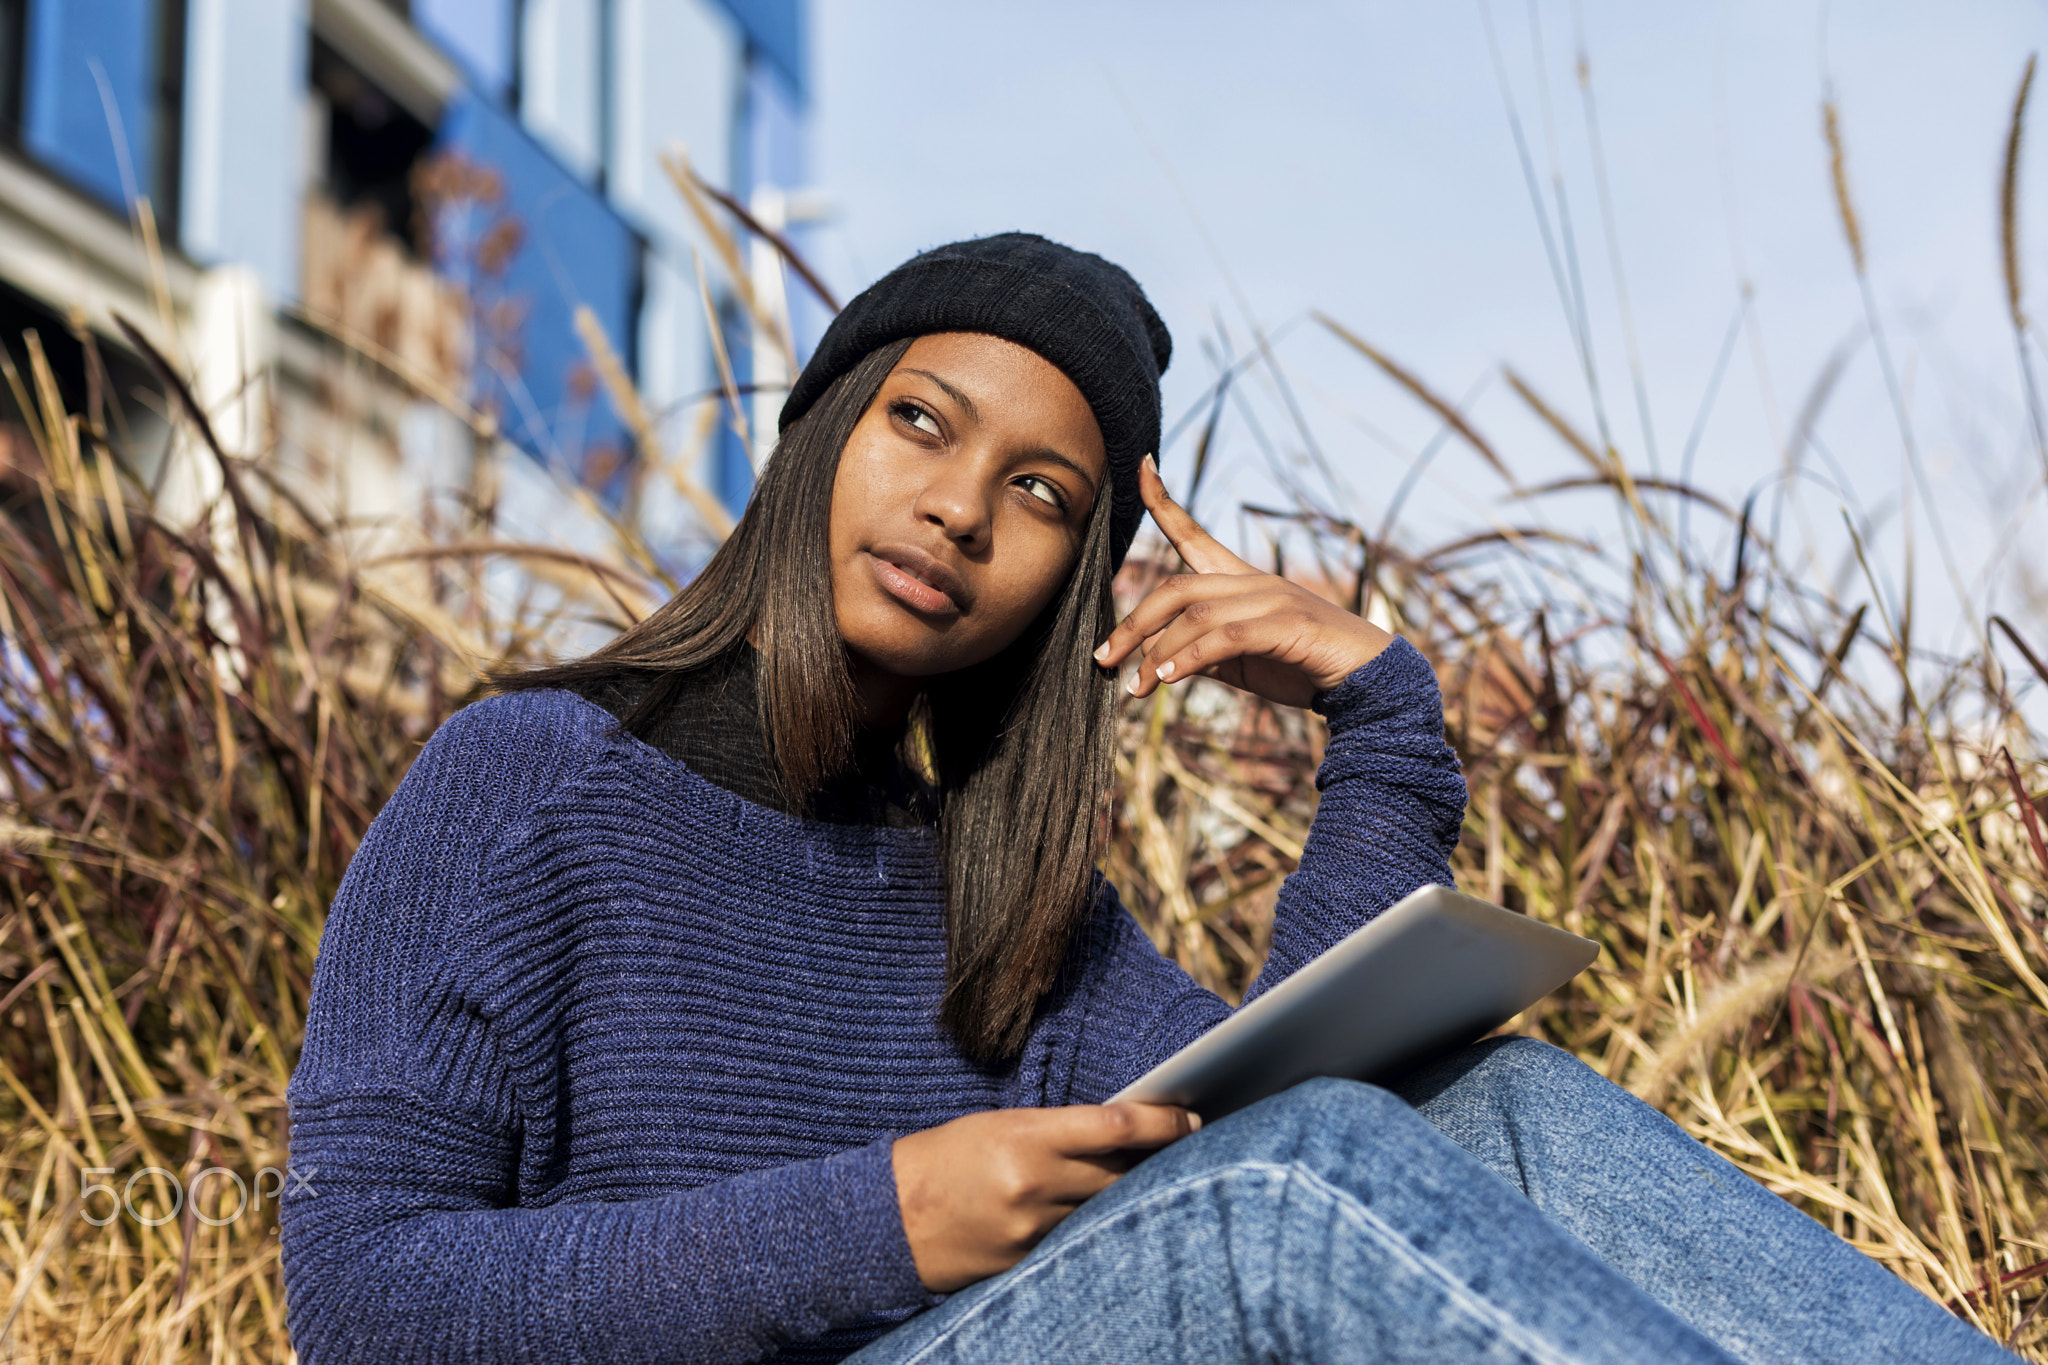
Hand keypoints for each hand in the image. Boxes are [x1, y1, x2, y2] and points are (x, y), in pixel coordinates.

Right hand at [892, 1102, 1198, 1291]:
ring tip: (1155, 1181)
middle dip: (1159, 1160)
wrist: (886, 1218)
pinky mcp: (1026, 1265)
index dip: (1164, 1121)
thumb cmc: (945, 1159)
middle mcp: (1034, 1184)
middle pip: (1123, 1172)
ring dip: (1131, 1197)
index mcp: (1026, 1137)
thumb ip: (1058, 1132)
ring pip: (1106, 1211)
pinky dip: (1095, 1230)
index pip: (1116, 1125)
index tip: (1190, 1117)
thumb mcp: (999, 1127)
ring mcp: (1032, 1231)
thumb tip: (1123, 1136)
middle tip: (1190, 1146)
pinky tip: (1108, 1221)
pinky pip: (1077, 1244)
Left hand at [1094, 457, 1395, 707]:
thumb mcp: (1242, 661)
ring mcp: (1271, 600)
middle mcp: (1252, 581)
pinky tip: (1168, 680)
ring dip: (1157, 653)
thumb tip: (1156, 659)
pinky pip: (1224, 638)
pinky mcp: (1286, 624)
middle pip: (1176, 588)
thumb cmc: (1302, 666)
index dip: (1164, 502)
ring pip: (1195, 616)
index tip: (1142, 467)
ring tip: (1135, 686)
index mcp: (1240, 581)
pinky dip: (1189, 658)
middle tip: (1103, 658)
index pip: (1193, 534)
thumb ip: (1203, 653)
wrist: (1367, 680)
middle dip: (1133, 623)